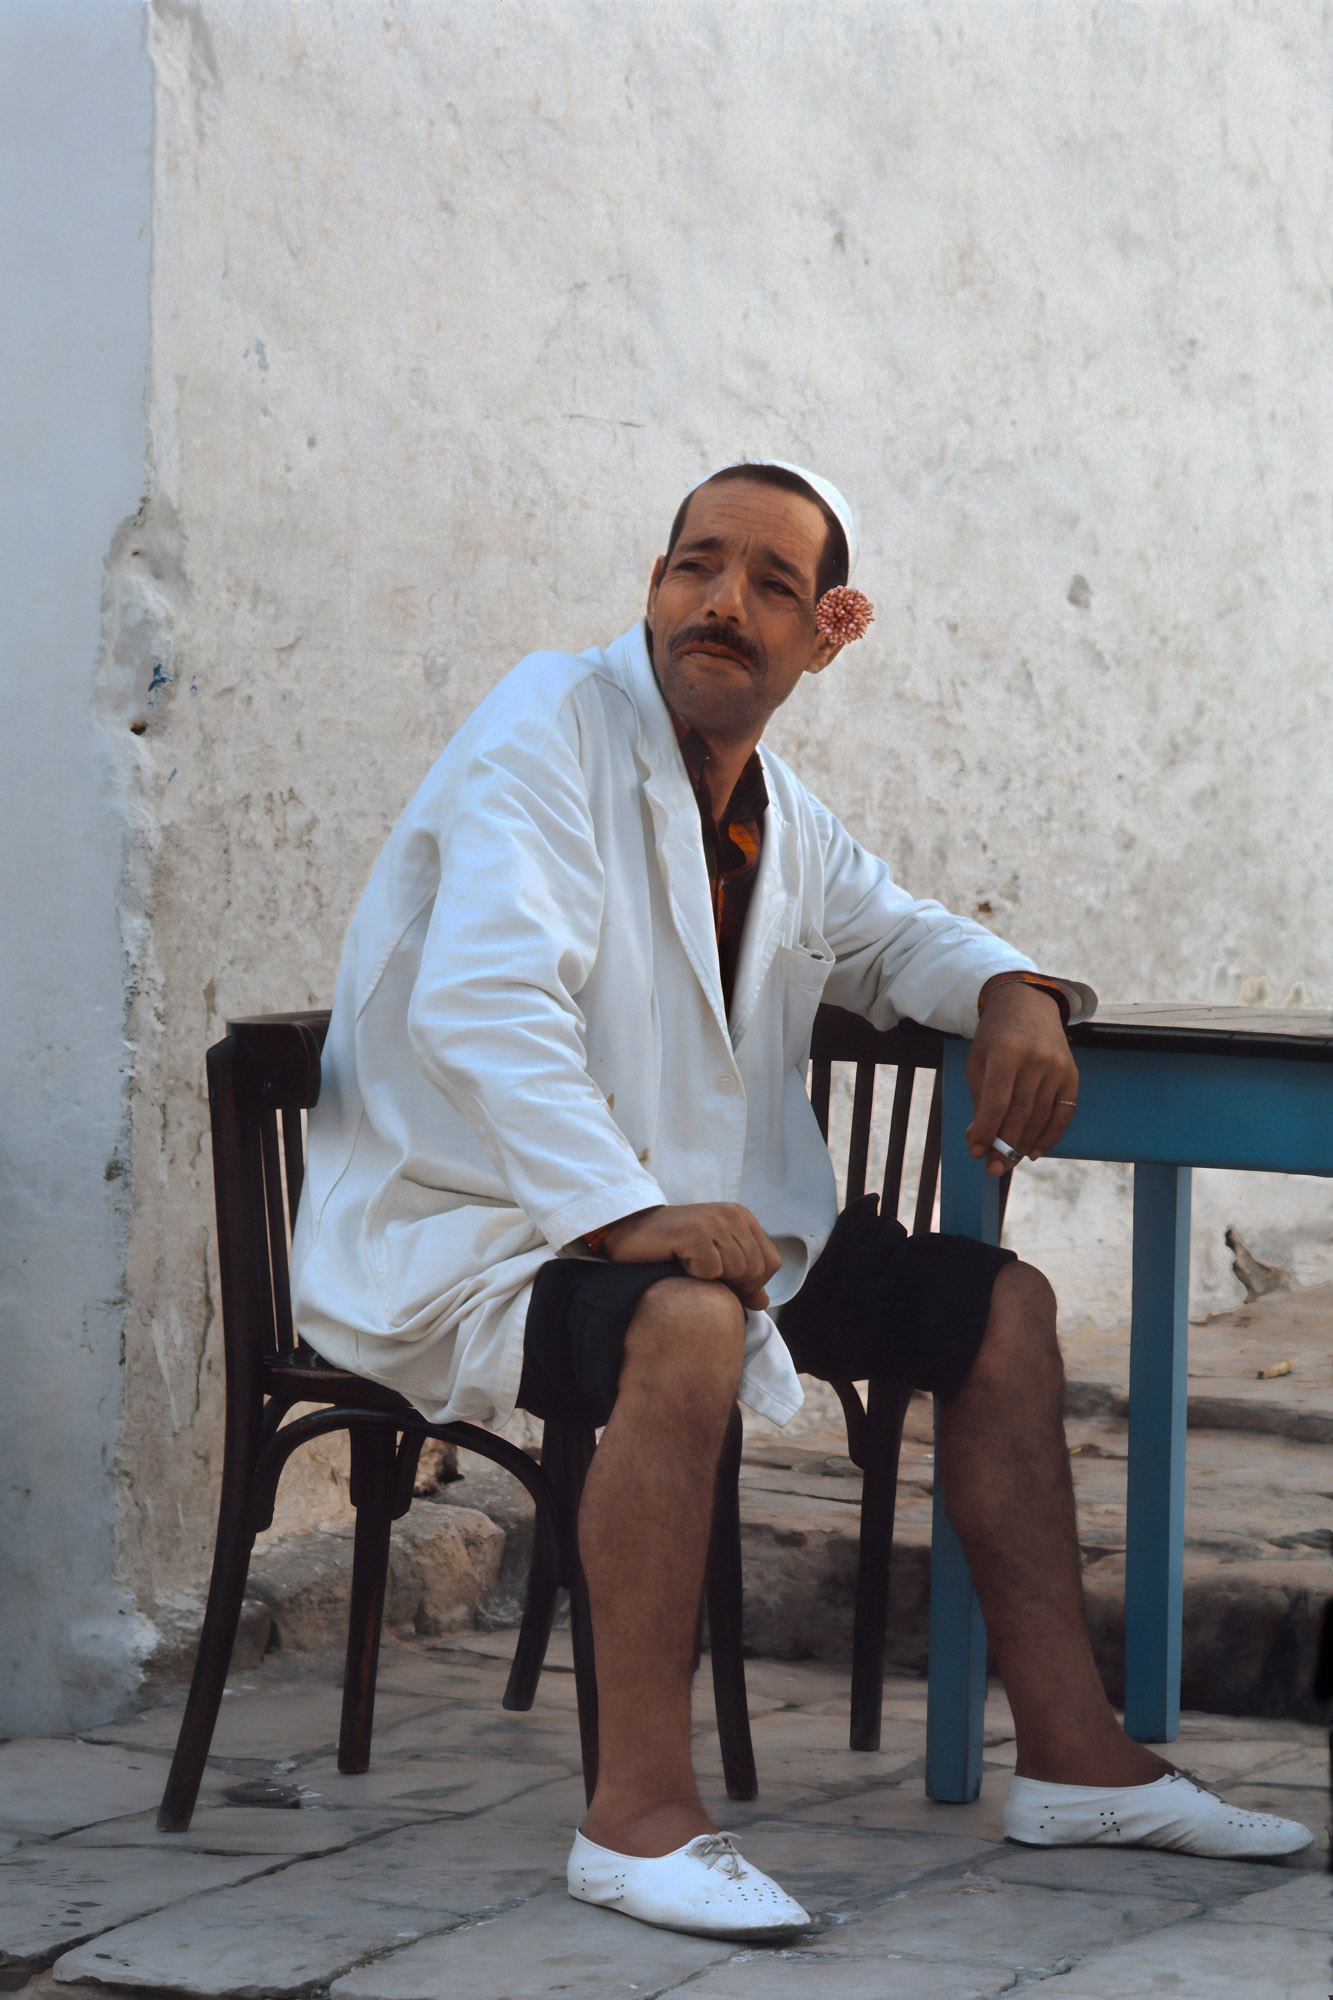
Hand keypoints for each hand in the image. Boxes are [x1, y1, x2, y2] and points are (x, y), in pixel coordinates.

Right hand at [600, 1202, 781, 1309]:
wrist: (630, 1234)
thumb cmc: (671, 1249)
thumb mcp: (713, 1260)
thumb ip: (741, 1279)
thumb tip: (763, 1302)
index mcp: (742, 1217)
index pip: (771, 1262)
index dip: (753, 1283)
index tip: (726, 1283)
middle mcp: (732, 1214)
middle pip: (756, 1270)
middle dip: (733, 1284)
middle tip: (703, 1275)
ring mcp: (714, 1221)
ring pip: (736, 1271)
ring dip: (712, 1279)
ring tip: (690, 1264)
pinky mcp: (696, 1232)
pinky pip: (712, 1271)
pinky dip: (696, 1276)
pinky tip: (680, 1261)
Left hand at [964, 982, 1079, 1174]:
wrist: (1028, 1003)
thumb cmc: (996, 1035)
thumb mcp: (979, 1059)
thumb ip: (979, 1097)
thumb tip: (978, 1138)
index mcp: (1006, 1051)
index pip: (997, 1100)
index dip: (986, 1129)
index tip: (975, 1150)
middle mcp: (1036, 1059)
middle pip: (1021, 1112)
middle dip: (1004, 1145)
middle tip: (991, 1168)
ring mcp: (1058, 1067)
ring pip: (1040, 1116)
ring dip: (1023, 1145)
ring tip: (1006, 1163)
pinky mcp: (1072, 1075)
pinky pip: (1064, 1113)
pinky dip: (1050, 1136)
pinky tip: (1034, 1151)